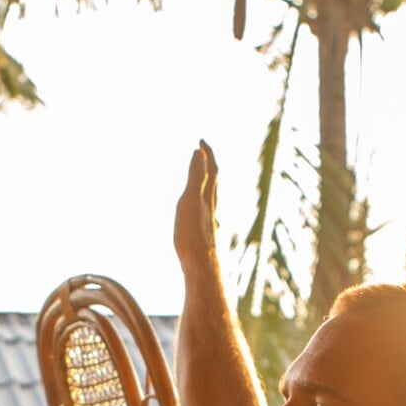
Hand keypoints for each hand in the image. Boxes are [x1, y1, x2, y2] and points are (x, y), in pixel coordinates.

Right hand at [173, 140, 219, 269]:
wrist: (201, 265)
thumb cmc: (192, 234)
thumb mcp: (190, 200)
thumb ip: (196, 177)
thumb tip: (200, 152)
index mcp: (207, 196)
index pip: (211, 168)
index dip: (207, 153)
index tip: (201, 140)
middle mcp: (211, 206)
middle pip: (214, 180)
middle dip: (209, 164)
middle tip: (203, 153)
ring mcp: (208, 219)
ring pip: (212, 195)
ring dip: (208, 182)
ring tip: (204, 177)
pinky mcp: (204, 232)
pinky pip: (205, 210)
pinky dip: (203, 201)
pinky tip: (201, 211)